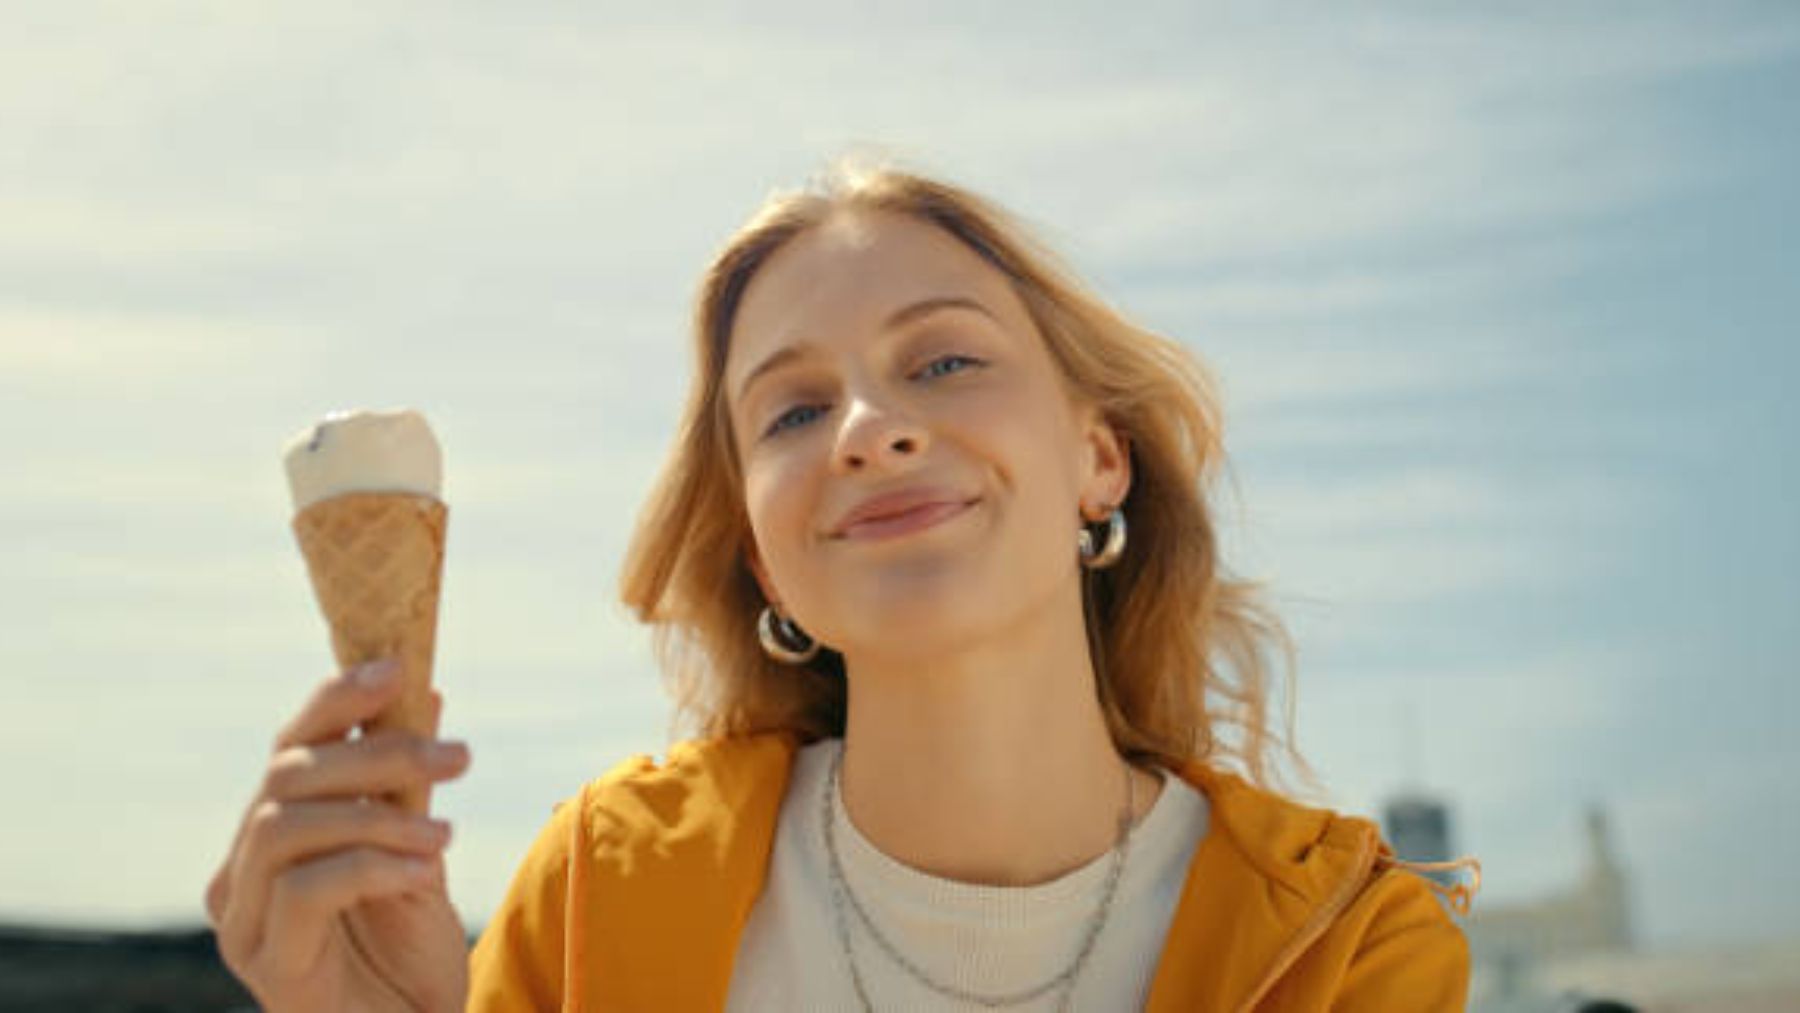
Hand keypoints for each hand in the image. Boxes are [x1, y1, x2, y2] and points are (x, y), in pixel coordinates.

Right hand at [205, 658, 471, 1011]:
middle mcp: (242, 873)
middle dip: (377, 753)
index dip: (337, 699)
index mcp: (271, 836)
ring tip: (444, 831)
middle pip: (287, 778)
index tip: (399, 665)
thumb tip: (423, 692)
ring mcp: (246, 922)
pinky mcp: (268, 965)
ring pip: (287, 826)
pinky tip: (424, 871)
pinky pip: (305, 889)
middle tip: (458, 755)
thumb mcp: (416, 851)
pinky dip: (371, 866)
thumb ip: (408, 782)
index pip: (290, 747)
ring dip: (378, 813)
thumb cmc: (407, 955)